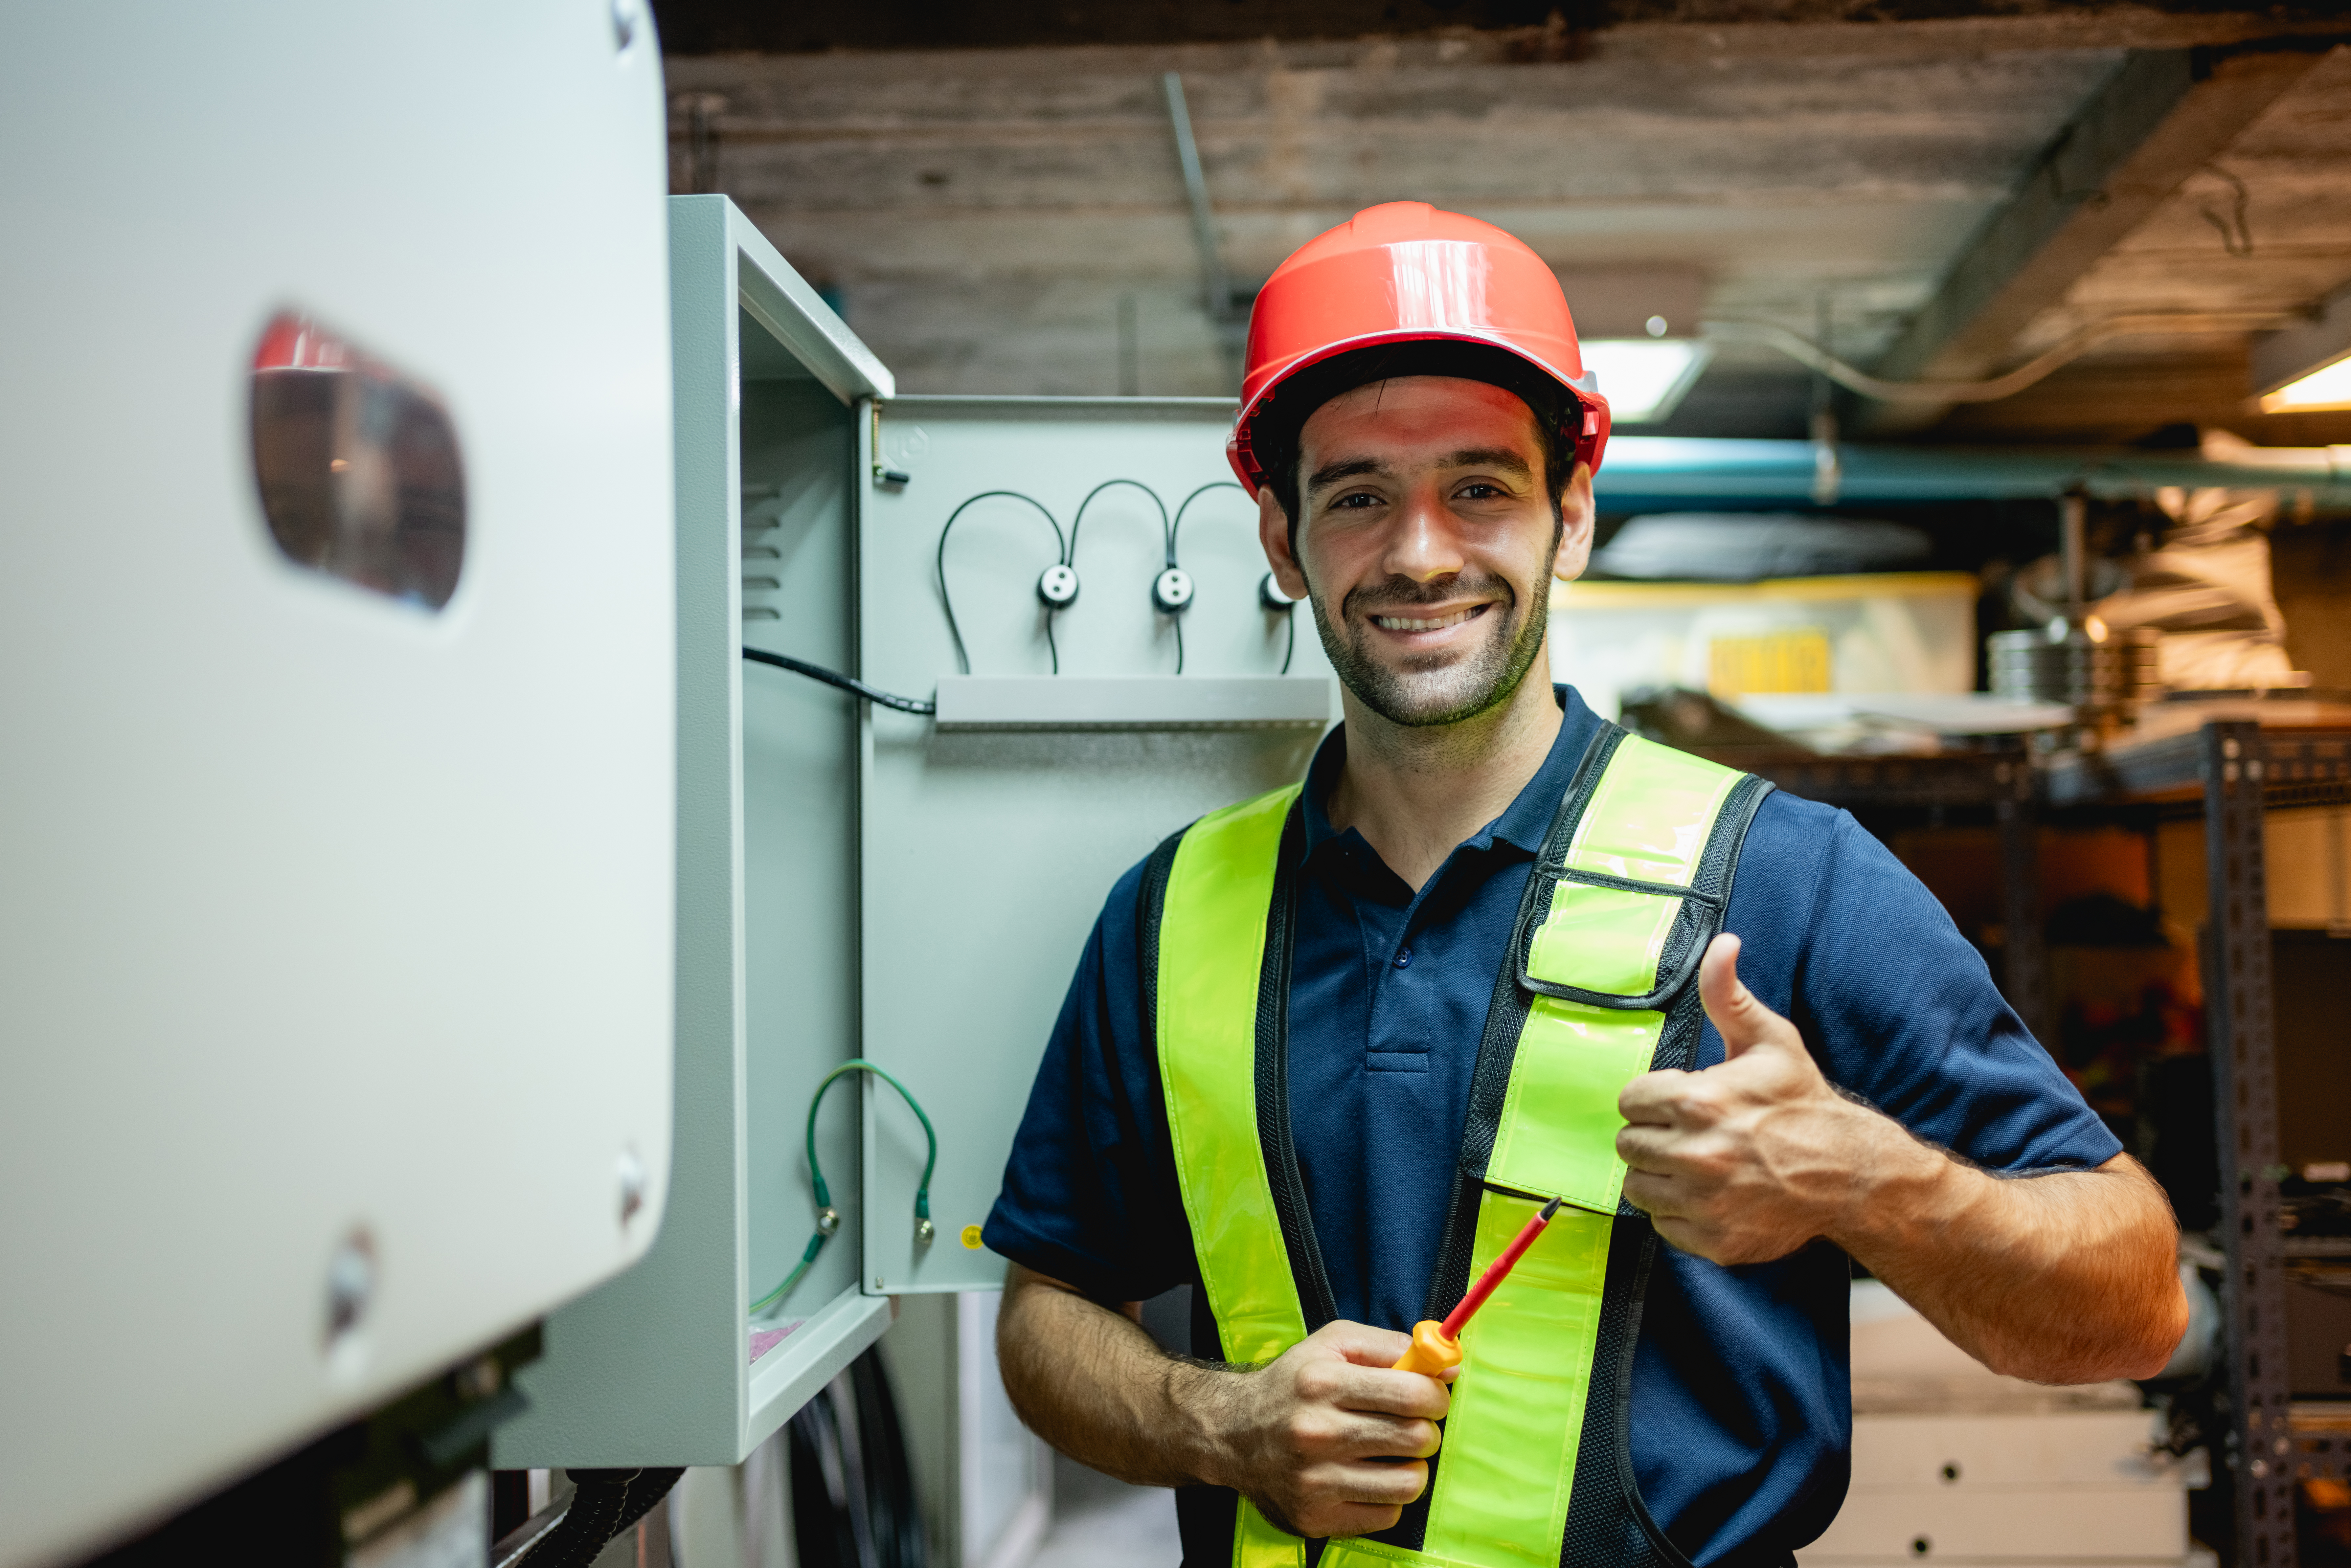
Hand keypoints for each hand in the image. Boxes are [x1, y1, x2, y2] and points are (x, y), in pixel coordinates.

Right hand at [1195, 1319, 1451, 1538]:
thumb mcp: (1335, 1343)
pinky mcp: (1315, 1518)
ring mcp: (1315, 1481)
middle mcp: (1317, 1433)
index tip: (1430, 1396)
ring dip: (1410, 1466)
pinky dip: (1387, 1496)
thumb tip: (1450, 1365)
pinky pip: (1388, 1515)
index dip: (1436, 1395)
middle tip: (1408, 1424)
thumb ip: (1393, 1345)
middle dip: (1425, 1429)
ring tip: (1389, 1453)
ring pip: (1409, 1483)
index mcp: (1323, 1383)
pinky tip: (1367, 1477)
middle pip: (1417, 1439)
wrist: (1232, 1434)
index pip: (1414, 1395)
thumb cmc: (1294, 1384)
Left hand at [1616, 933, 1891, 1265]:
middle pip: (1628, 1145)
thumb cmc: (1802, 1103)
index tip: (1676, 1101)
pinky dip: (1679, 1213)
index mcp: (1699, 1103)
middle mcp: (1696, 1156)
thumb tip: (1723, 944)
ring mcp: (1704, 1203)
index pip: (1630, 1101)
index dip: (1651, 1099)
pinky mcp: (1713, 1240)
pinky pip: (1664, 1226)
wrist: (1850, 1173)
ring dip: (1659, 1175)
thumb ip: (1729, 994)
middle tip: (1687, 1132)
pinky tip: (1709, 1194)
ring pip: (1638, 1188)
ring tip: (1695, 1162)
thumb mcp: (1770, 1040)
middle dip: (1652, 1135)